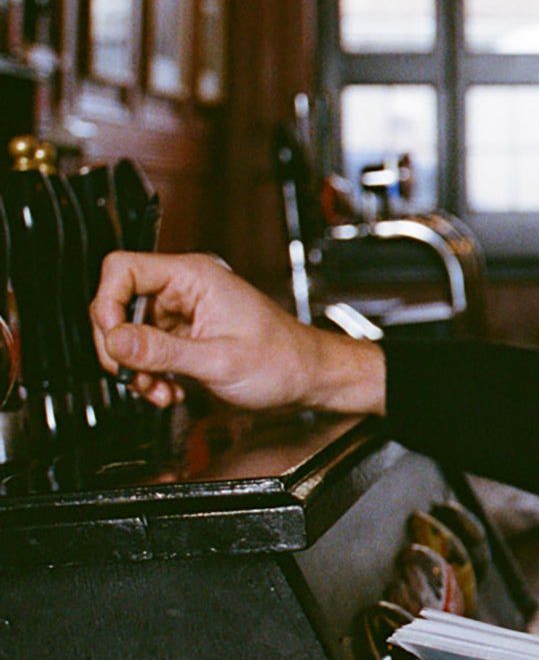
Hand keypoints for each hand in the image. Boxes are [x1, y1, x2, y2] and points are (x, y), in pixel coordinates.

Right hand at [89, 252, 386, 417]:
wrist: (309, 378)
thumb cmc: (283, 360)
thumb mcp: (218, 359)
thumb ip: (162, 351)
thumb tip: (115, 341)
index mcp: (194, 277)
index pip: (123, 269)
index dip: (108, 304)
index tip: (112, 341)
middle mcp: (185, 289)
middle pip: (120, 304)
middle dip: (121, 346)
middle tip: (130, 376)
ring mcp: (184, 312)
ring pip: (132, 333)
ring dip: (137, 367)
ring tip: (158, 390)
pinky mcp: (185, 335)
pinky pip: (149, 350)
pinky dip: (151, 374)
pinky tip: (170, 390)